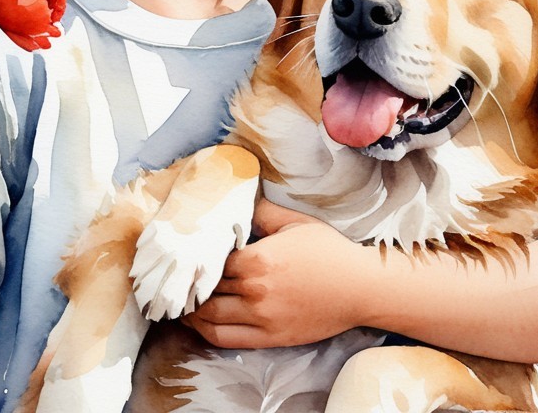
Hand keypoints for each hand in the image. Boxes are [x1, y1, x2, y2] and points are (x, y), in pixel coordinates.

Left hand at [181, 200, 371, 348]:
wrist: (361, 288)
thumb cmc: (330, 252)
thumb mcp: (295, 222)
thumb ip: (262, 210)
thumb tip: (239, 199)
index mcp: (257, 258)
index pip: (211, 258)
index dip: (197, 256)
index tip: (186, 252)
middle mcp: (254, 289)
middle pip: (206, 286)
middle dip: (189, 281)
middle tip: (175, 276)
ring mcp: (260, 316)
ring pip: (208, 315)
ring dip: (189, 308)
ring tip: (179, 299)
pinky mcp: (269, 337)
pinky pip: (224, 338)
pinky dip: (204, 331)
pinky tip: (196, 322)